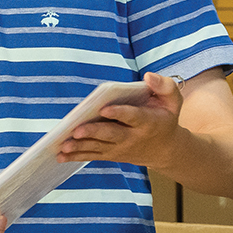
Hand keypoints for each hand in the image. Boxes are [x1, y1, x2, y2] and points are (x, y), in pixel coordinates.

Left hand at [58, 73, 182, 167]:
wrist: (165, 149)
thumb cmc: (164, 117)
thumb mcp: (172, 101)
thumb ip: (164, 86)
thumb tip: (148, 76)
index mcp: (147, 122)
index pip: (132, 116)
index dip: (119, 112)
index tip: (104, 108)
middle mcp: (132, 137)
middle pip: (110, 135)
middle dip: (93, 132)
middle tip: (77, 130)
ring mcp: (120, 148)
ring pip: (98, 147)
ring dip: (79, 147)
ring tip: (63, 145)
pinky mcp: (110, 154)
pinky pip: (92, 156)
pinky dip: (76, 156)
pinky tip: (60, 156)